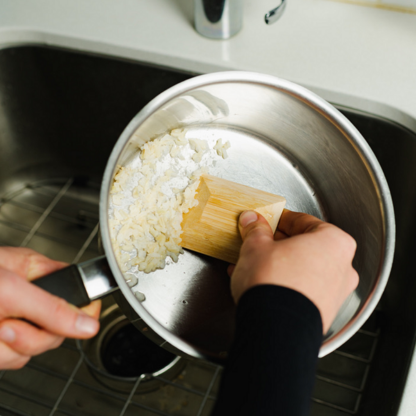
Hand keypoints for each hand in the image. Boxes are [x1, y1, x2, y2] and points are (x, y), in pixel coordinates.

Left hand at [0, 247, 100, 369]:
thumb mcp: (12, 290)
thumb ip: (52, 308)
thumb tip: (89, 324)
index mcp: (39, 275)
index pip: (80, 293)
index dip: (84, 310)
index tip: (82, 322)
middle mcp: (31, 298)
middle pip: (59, 329)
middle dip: (35, 334)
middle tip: (12, 324)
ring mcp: (17, 321)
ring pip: (36, 348)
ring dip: (12, 345)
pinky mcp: (2, 342)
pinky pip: (15, 359)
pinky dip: (0, 354)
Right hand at [229, 209, 358, 333]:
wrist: (275, 328)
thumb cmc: (275, 283)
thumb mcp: (257, 246)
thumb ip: (256, 230)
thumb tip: (252, 221)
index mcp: (334, 242)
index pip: (304, 221)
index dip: (281, 219)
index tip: (268, 220)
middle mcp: (342, 268)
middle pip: (306, 247)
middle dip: (279, 245)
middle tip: (259, 243)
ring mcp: (334, 294)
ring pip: (303, 270)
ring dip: (279, 265)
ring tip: (254, 266)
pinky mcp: (322, 313)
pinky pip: (302, 290)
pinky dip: (284, 284)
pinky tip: (260, 285)